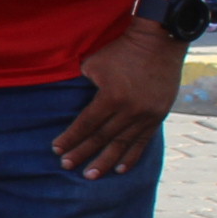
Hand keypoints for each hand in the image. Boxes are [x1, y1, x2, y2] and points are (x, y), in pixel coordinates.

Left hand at [55, 17, 180, 178]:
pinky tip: (120, 169)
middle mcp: (131, 110)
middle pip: (102, 138)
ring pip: (122, 144)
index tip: (57, 150)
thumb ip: (83, 87)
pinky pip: (143, 141)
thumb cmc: (120, 50)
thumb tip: (71, 105)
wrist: (158, 42)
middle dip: (83, 153)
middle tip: (67, 166)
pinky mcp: (159, 115)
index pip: (86, 124)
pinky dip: (131, 156)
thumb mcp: (94, 65)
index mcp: (112, 97)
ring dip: (105, 161)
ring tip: (90, 175)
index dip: (71, 138)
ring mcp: (147, 114)